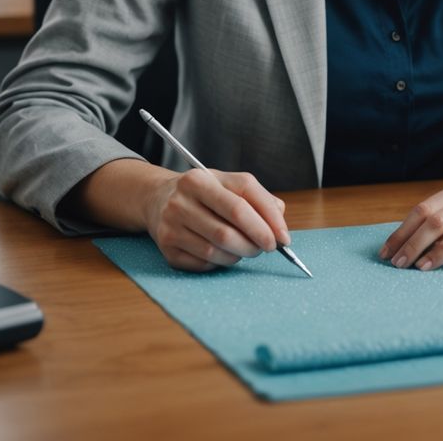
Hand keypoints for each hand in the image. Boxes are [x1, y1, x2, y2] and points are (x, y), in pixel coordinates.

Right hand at [143, 168, 289, 271]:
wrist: (158, 199)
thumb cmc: (204, 192)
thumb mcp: (229, 183)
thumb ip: (259, 199)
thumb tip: (280, 227)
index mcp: (200, 180)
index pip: (241, 201)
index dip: (267, 221)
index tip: (283, 238)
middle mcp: (181, 202)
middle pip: (228, 230)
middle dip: (255, 242)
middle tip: (269, 247)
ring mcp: (171, 226)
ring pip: (216, 250)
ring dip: (240, 254)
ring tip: (248, 248)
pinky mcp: (167, 249)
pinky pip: (204, 263)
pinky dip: (222, 262)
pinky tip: (225, 253)